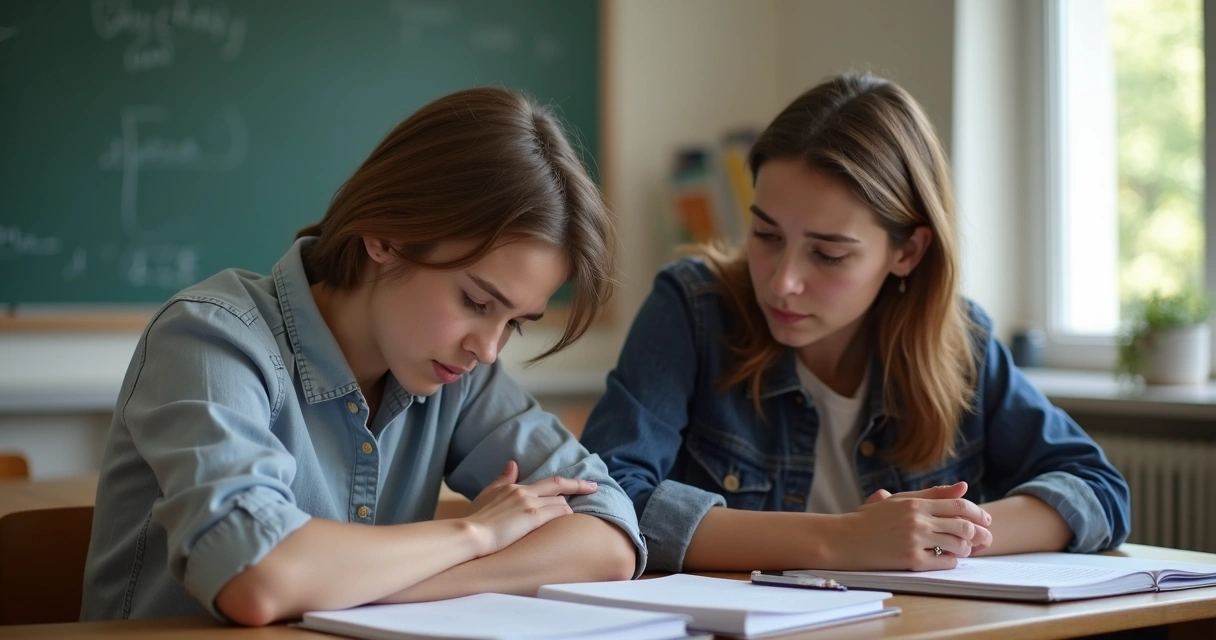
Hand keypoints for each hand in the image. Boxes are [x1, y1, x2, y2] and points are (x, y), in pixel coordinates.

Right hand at [460, 460, 598, 556]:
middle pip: (559, 484)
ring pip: (560, 502)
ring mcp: (530, 504)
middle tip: (595, 486)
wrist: (470, 534)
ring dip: (569, 510)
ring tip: (576, 519)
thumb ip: (502, 479)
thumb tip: (512, 463)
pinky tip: (570, 523)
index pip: (546, 482)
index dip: (563, 483)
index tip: (577, 482)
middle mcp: (525, 492)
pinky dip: (566, 516)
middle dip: (579, 484)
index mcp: (515, 487)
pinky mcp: (533, 517)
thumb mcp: (487, 494)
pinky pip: (558, 513)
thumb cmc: (475, 519)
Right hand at [863, 482, 992, 554]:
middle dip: (979, 533)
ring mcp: (915, 540)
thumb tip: (962, 487)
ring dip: (966, 548)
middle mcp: (917, 519)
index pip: (958, 505)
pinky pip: (944, 562)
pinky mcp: (911, 560)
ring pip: (957, 544)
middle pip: (963, 525)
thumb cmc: (868, 519)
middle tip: (985, 539)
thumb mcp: (898, 500)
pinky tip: (948, 559)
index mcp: (915, 503)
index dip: (978, 512)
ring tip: (964, 549)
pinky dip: (951, 561)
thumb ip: (931, 494)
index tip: (986, 520)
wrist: (842, 539)